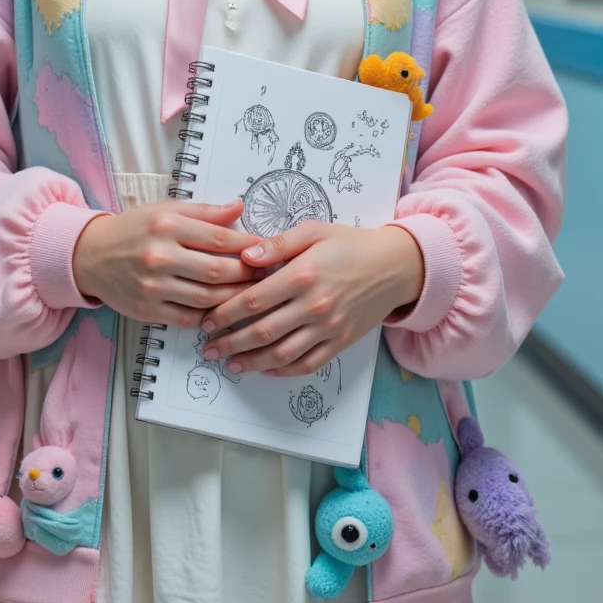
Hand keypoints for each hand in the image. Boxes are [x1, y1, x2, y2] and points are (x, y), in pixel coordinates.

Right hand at [71, 196, 261, 327]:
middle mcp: (159, 255)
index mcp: (167, 225)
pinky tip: (223, 310)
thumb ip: (204, 212)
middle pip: (219, 270)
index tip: (266, 250)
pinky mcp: (146, 310)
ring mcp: (152, 286)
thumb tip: (239, 207)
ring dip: (235, 298)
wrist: (90, 255)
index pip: (221, 238)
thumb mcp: (166, 210)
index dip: (249, 246)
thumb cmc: (133, 229)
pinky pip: (189, 318)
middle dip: (248, 274)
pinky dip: (209, 316)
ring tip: (252, 293)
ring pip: (208, 298)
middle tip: (266, 274)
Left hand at [197, 222, 424, 376]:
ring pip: (281, 354)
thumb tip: (244, 257)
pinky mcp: (340, 342)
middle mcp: (315, 305)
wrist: (395, 266)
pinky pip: (307, 364)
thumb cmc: (351, 244)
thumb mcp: (313, 231)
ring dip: (251, 362)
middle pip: (262, 332)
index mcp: (303, 275)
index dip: (226, 313)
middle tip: (209, 348)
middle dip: (230, 342)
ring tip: (229, 364)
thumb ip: (277, 244)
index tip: (207, 319)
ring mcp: (328, 328)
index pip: (254, 300)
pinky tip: (265, 370)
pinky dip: (283, 371)